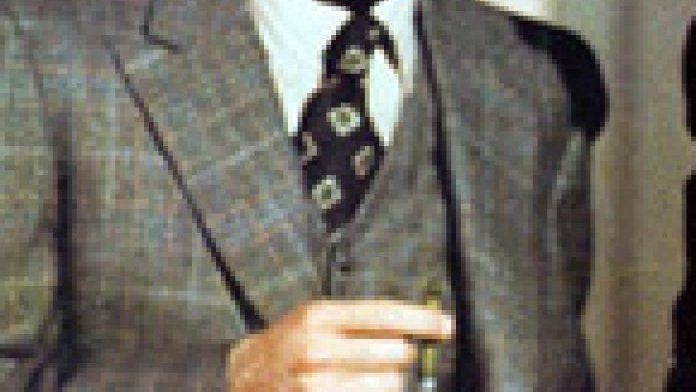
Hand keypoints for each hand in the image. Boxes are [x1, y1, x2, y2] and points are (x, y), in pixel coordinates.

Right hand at [227, 299, 452, 390]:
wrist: (244, 376)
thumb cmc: (292, 343)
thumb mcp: (319, 319)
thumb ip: (361, 321)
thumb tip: (417, 327)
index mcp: (320, 315)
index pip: (384, 314)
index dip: (422, 321)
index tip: (447, 325)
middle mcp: (317, 349)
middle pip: (394, 353)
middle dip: (404, 356)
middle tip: (398, 357)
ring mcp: (314, 384)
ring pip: (387, 384)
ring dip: (391, 382)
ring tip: (375, 377)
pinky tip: (366, 387)